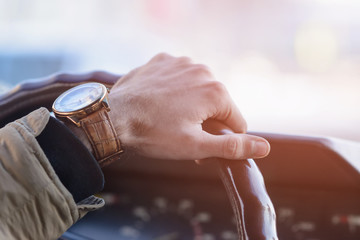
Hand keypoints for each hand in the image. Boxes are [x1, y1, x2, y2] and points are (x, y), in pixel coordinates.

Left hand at [108, 53, 269, 160]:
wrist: (113, 118)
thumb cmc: (153, 134)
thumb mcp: (196, 146)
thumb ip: (232, 146)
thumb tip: (264, 147)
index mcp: (215, 92)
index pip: (236, 121)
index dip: (221, 137)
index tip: (202, 145)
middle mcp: (202, 70)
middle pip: (216, 104)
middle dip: (206, 121)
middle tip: (182, 134)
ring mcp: (181, 62)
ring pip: (198, 89)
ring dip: (190, 104)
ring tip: (169, 119)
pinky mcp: (163, 60)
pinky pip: (178, 78)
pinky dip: (174, 90)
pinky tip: (160, 101)